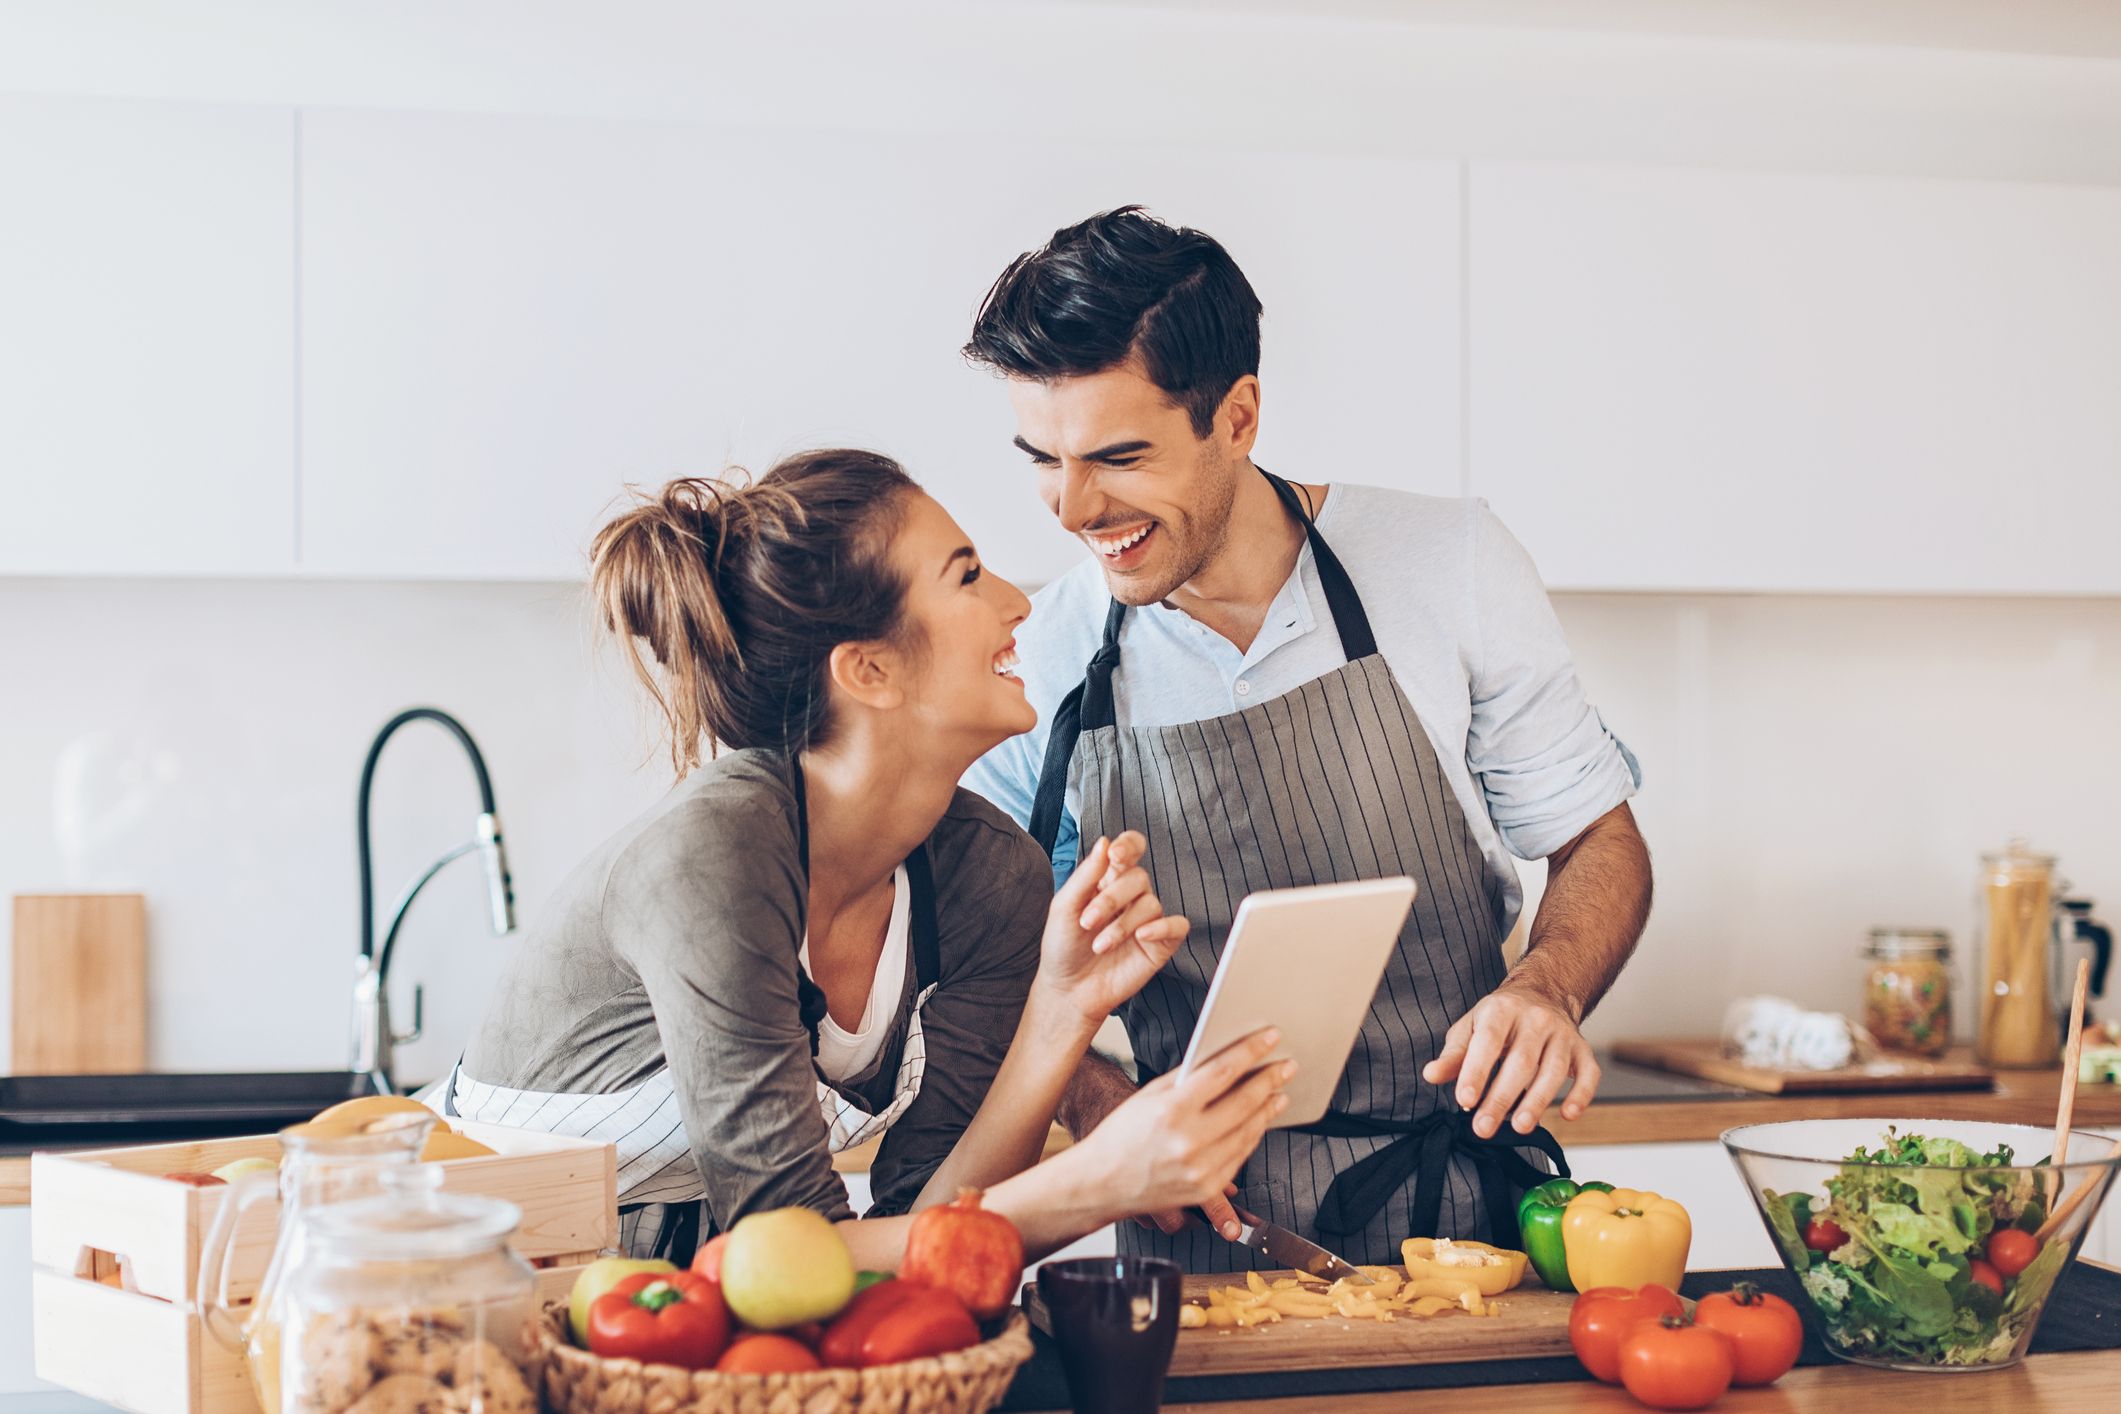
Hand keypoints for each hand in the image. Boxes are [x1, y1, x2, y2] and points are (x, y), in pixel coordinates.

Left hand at [1034, 832, 1189, 1024]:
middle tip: (1088, 922)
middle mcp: (1130, 897)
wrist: (1068, 990)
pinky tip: (1141, 936)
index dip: (1128, 845)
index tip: (1115, 856)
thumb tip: (1105, 842)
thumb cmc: (1063, 947)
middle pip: (1138, 878)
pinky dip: (1162, 927)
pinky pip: (1177, 926)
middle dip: (1111, 899)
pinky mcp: (1160, 944)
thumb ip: (1086, 875)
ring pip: (1151, 904)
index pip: (1130, 850)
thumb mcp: (1064, 907)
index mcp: (1107, 880)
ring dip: (1123, 924)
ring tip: (1100, 945)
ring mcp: (1147, 920)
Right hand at [1075, 1028, 1291, 1233]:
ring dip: (1267, 1109)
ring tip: (1278, 1092)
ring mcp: (1199, 1169)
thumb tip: (1224, 1061)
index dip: (1251, 1052)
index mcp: (1170, 1110)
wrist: (1099, 1183)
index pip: (1223, 1072)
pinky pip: (1240, 1157)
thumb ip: (1186, 1079)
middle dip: (1270, 1080)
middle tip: (1287, 1066)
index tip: (1271, 1039)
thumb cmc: (1120, 1136)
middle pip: (1244, 1102)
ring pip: (1248, 1132)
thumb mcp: (1148, 1096)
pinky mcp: (1205, 1189)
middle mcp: (1187, 1141)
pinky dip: (1253, 1136)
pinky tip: (1258, 1122)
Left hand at [1421, 982, 1600, 1138]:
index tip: (1465, 1100)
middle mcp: (1536, 1019)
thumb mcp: (1470, 1027)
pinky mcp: (1583, 1049)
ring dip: (1538, 1101)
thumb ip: (1453, 1055)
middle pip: (1521, 1061)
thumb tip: (1431, 1075)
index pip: (1488, 1042)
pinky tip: (1568, 1115)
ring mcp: (1563, 1034)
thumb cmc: (1499, 1018)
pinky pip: (1588, 1074)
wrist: (1542, 994)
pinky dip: (1581, 1095)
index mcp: (1501, 1010)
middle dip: (1502, 1098)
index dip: (1476, 1072)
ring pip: (1554, 1070)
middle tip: (1483, 1128)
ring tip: (1520, 1126)